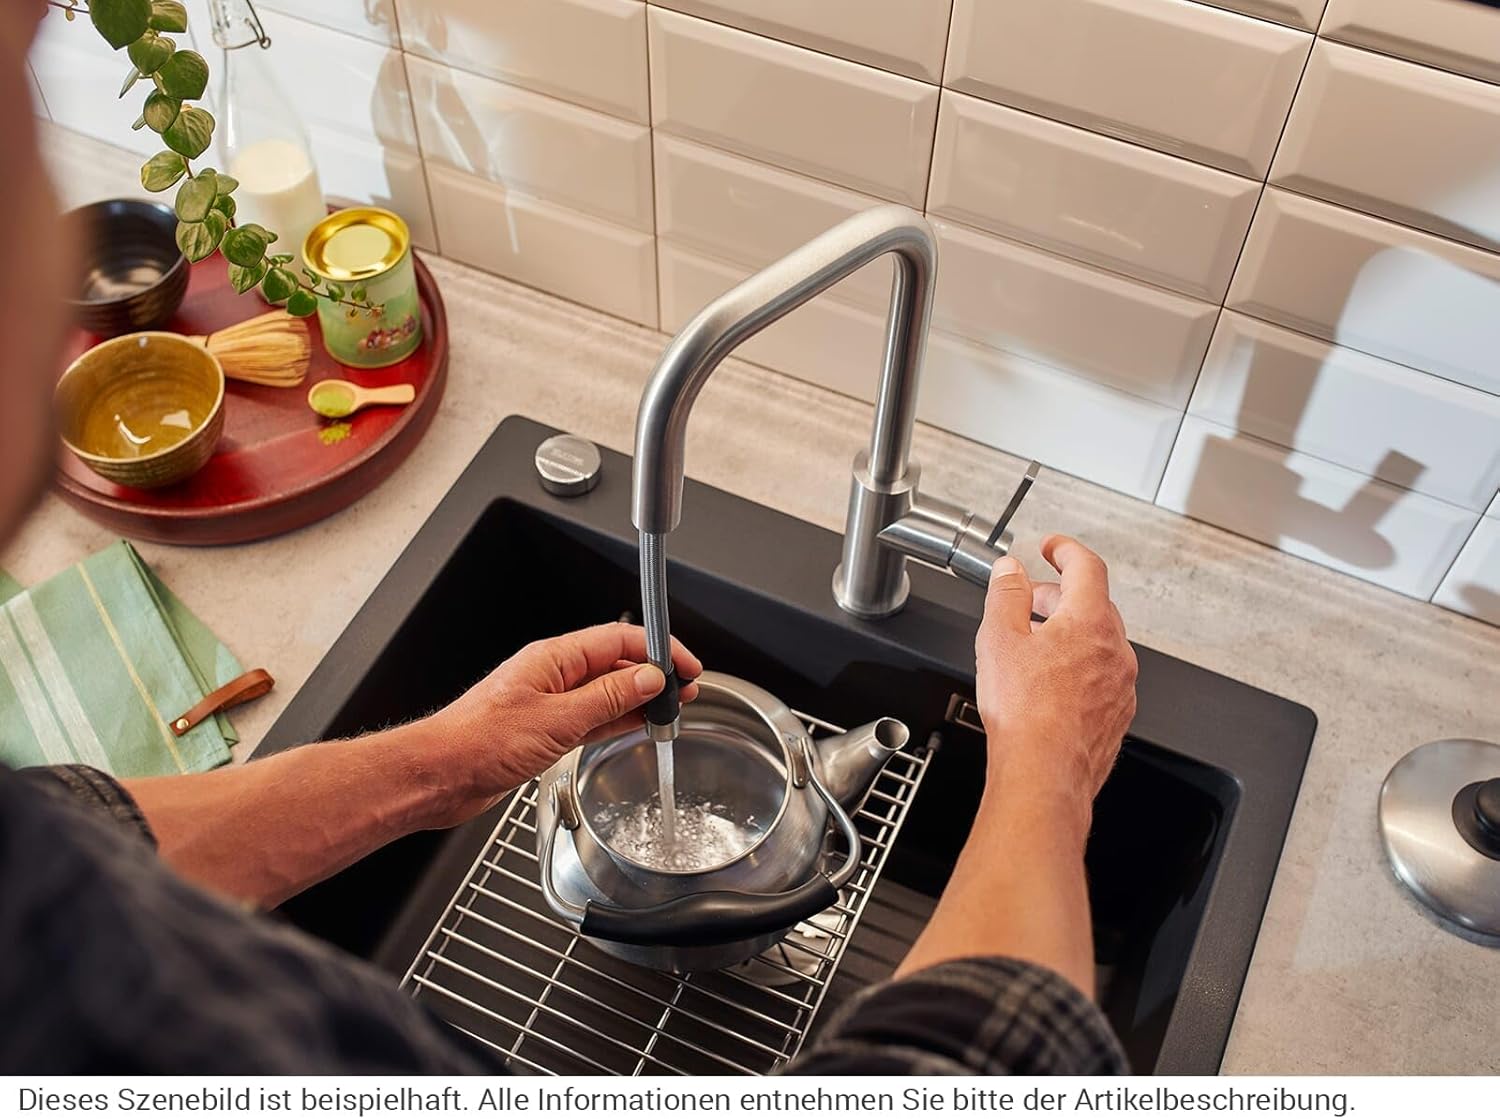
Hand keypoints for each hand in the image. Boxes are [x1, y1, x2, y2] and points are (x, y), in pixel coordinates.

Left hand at [408, 623, 701, 828]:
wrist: (439, 776)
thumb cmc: (478, 742)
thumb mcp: (557, 719)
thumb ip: (608, 698)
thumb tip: (649, 679)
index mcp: (554, 659)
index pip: (619, 640)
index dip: (658, 649)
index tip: (686, 665)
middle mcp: (553, 676)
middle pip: (616, 664)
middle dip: (654, 675)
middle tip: (687, 690)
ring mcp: (549, 704)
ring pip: (606, 694)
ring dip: (640, 699)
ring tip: (671, 710)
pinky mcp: (544, 732)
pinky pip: (591, 719)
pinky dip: (617, 721)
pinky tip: (636, 726)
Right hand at [975, 535, 1136, 824]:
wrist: (1045, 775)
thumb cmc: (1026, 714)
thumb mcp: (999, 638)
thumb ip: (1006, 594)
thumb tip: (1011, 570)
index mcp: (1090, 622)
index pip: (1087, 567)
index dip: (1066, 550)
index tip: (1053, 548)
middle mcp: (1115, 651)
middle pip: (1095, 605)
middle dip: (1062, 595)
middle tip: (1033, 598)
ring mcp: (1122, 686)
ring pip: (1099, 644)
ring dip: (1070, 633)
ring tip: (1036, 645)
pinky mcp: (1117, 716)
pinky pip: (1101, 677)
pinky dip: (1078, 668)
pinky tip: (1050, 685)